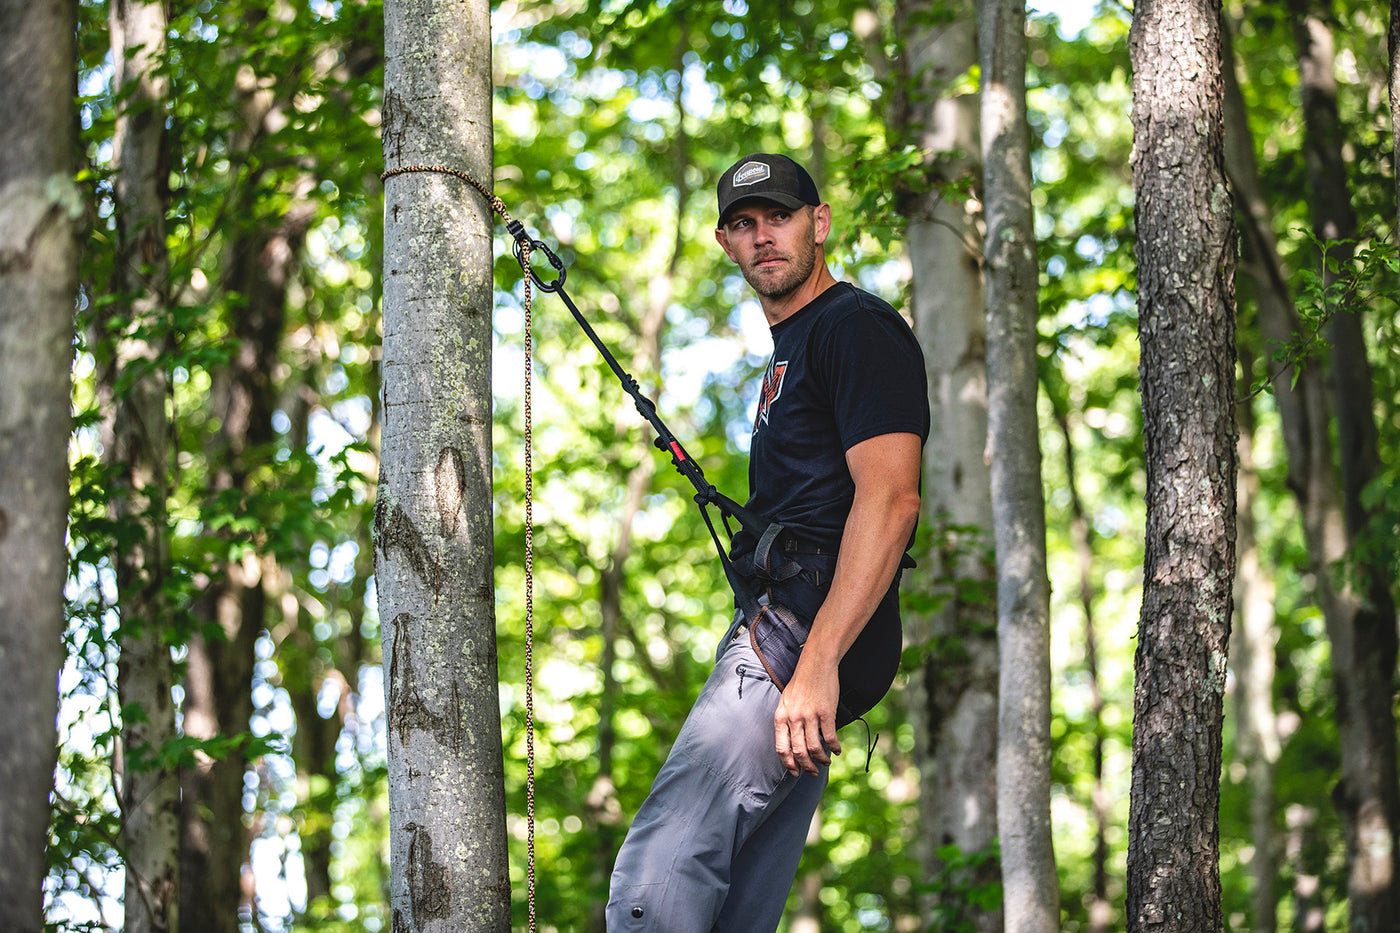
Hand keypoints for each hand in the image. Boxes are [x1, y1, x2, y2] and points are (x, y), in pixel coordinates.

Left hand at [773, 660, 841, 775]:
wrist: (815, 665)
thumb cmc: (800, 683)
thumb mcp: (786, 702)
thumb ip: (786, 721)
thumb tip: (791, 742)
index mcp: (781, 717)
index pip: (782, 748)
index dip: (789, 764)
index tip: (795, 772)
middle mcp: (794, 718)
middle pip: (799, 752)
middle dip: (806, 766)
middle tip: (812, 772)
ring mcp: (810, 716)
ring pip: (815, 748)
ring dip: (821, 759)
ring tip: (825, 762)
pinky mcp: (826, 713)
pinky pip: (830, 737)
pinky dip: (834, 747)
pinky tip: (837, 750)